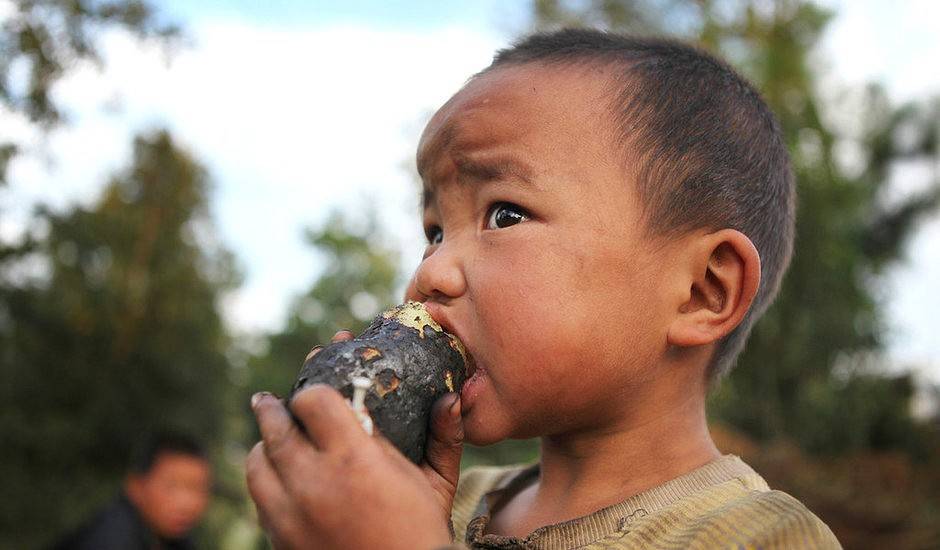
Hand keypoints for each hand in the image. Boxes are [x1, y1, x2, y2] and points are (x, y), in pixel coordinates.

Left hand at [246, 331, 464, 549]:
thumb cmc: (421, 536)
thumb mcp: (436, 487)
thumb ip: (442, 439)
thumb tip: (451, 397)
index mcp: (354, 460)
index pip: (313, 402)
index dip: (314, 393)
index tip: (320, 395)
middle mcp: (314, 483)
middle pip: (275, 428)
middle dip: (273, 409)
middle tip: (271, 401)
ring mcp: (290, 515)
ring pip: (256, 463)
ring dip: (264, 446)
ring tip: (275, 440)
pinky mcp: (279, 540)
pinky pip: (259, 500)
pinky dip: (266, 483)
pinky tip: (282, 479)